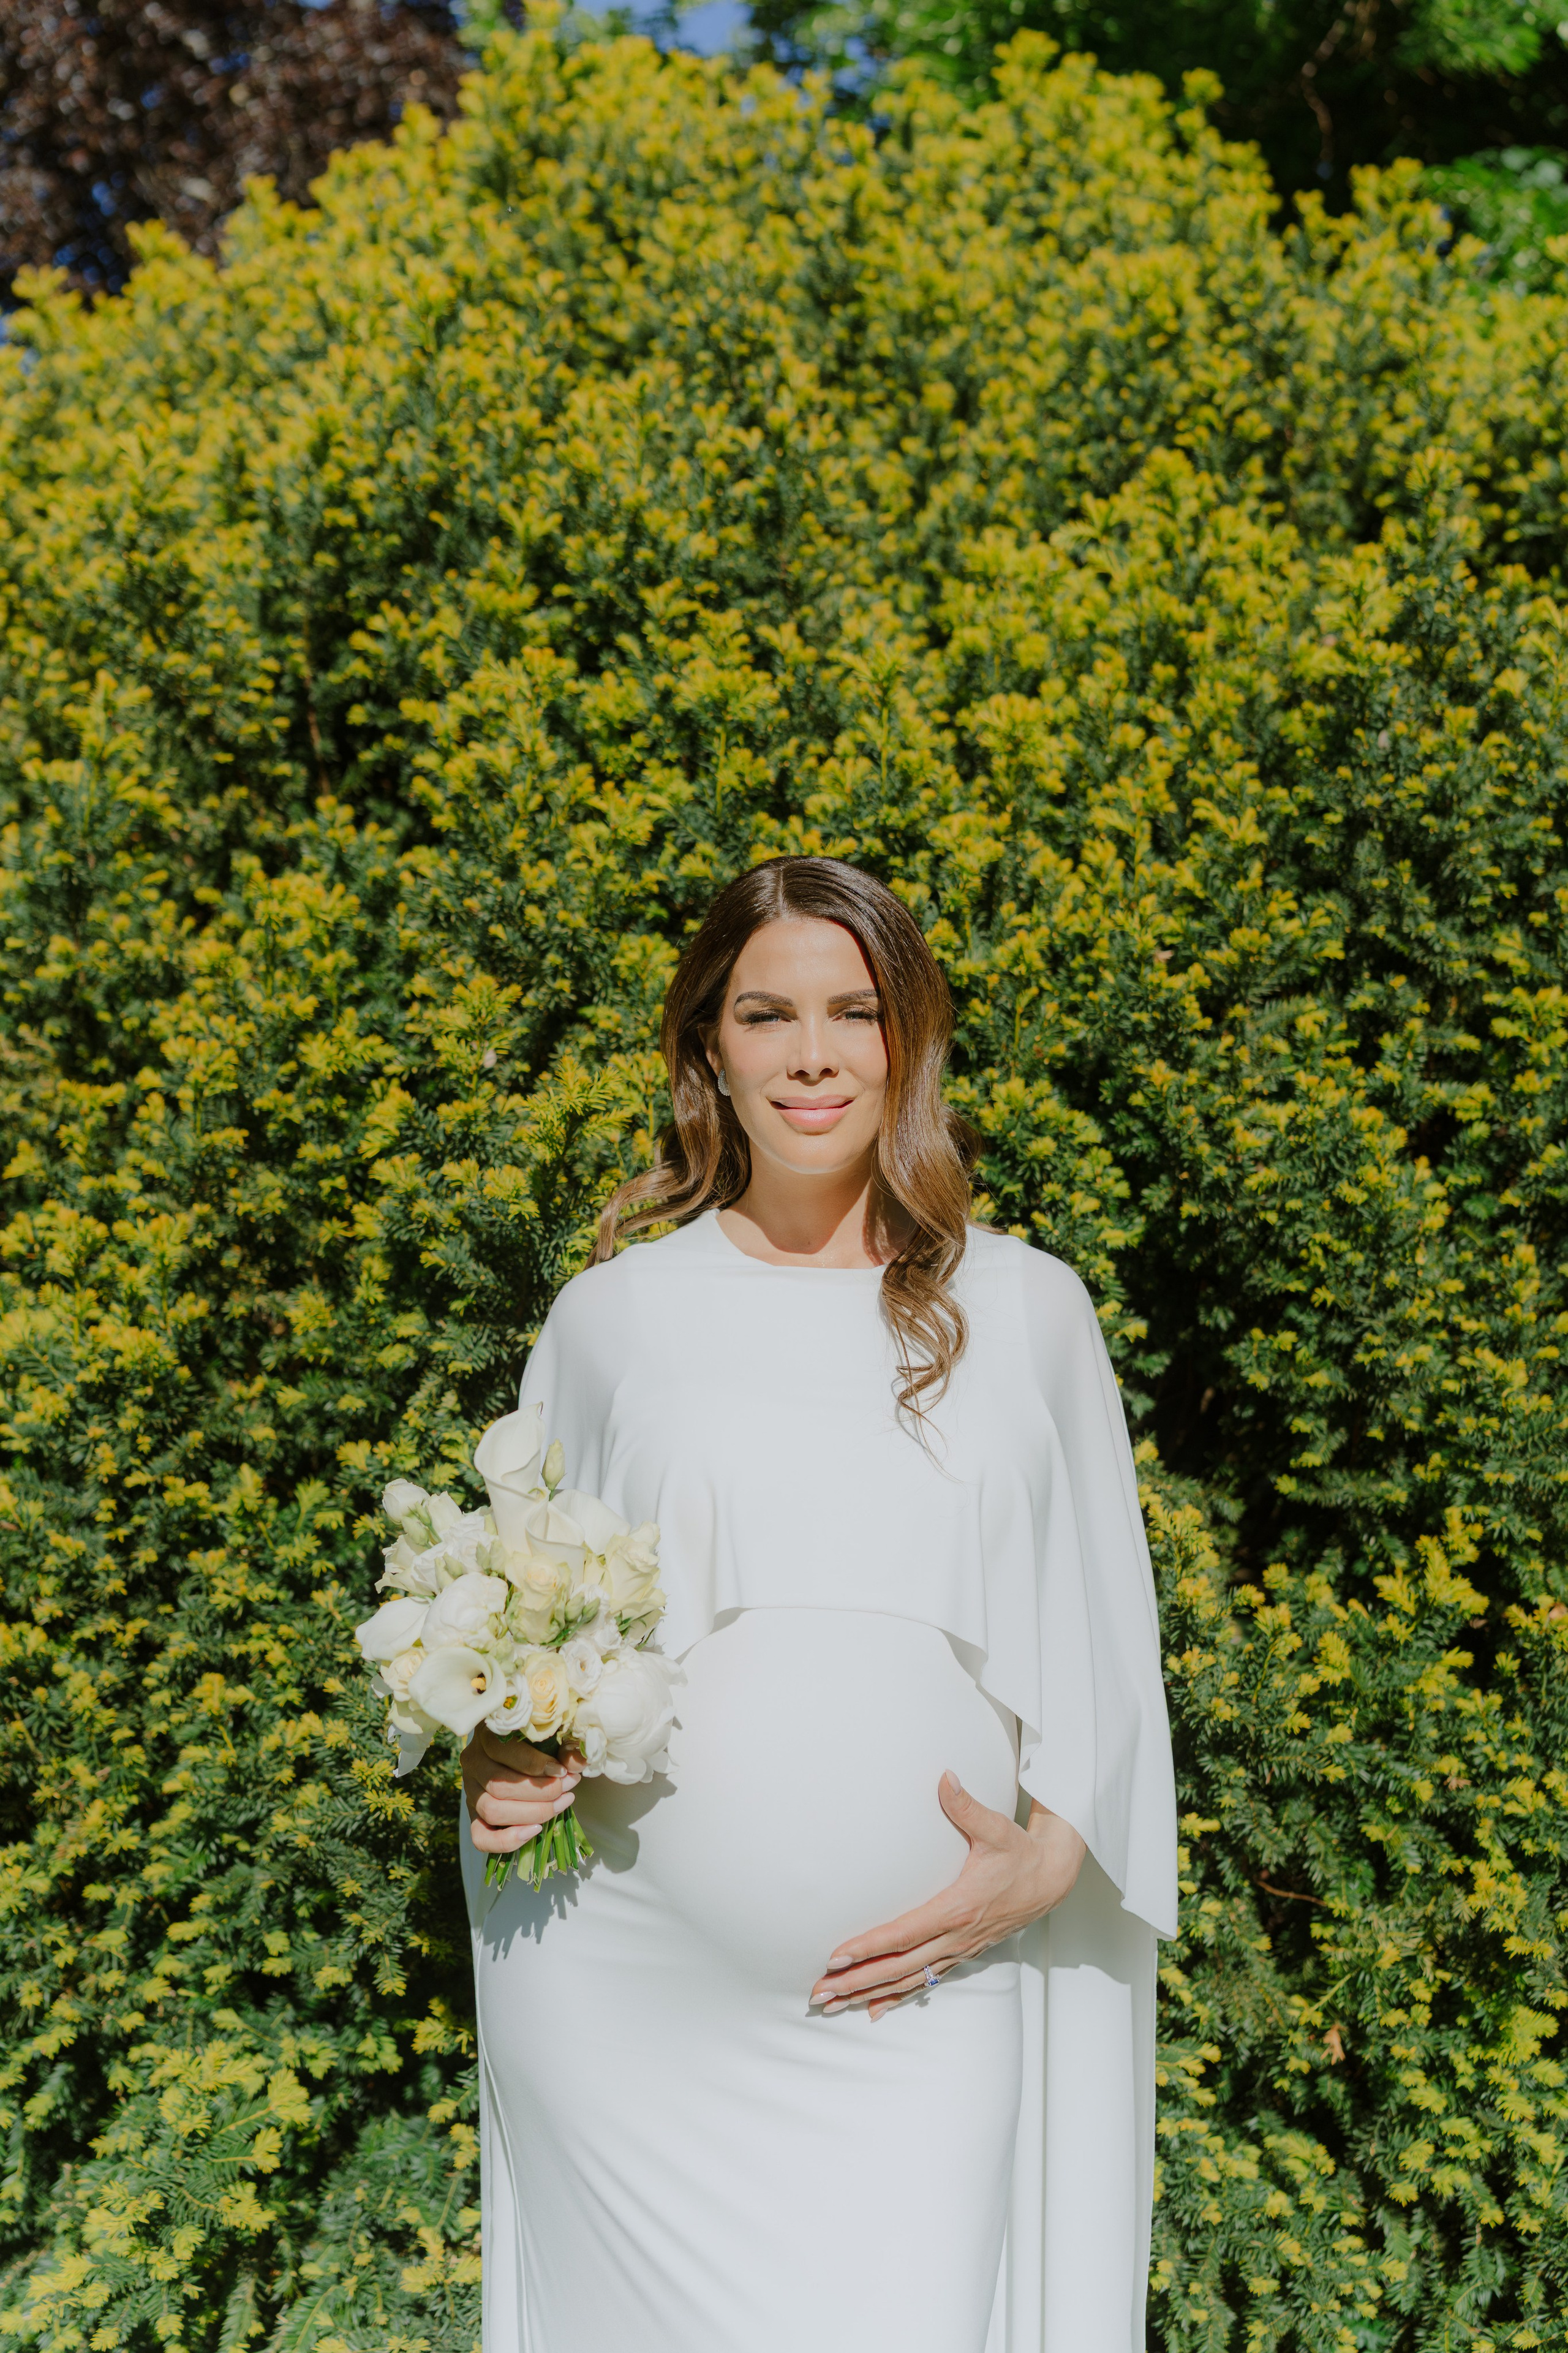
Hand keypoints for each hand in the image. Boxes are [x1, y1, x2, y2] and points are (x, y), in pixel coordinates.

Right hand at [462, 1723, 581, 1857]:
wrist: (520, 1754)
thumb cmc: (536, 1740)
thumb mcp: (548, 1735)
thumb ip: (563, 1746)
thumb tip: (578, 1762)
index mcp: (486, 1735)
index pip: (501, 1750)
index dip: (534, 1764)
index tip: (562, 1771)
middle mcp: (473, 1763)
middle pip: (499, 1786)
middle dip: (541, 1791)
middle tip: (568, 1787)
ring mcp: (470, 1792)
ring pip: (492, 1810)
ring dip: (532, 1812)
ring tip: (561, 1804)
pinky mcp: (474, 1817)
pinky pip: (481, 1838)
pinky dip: (508, 1840)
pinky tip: (535, 1830)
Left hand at [809, 1774, 1086, 2020]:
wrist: (1051, 1879)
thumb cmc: (1019, 1853)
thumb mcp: (996, 1828)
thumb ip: (966, 1806)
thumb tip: (945, 1777)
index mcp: (958, 1907)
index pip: (904, 1933)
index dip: (869, 1946)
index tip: (837, 1957)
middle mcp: (956, 1936)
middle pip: (899, 1966)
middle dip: (858, 1982)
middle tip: (820, 1993)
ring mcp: (960, 1949)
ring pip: (909, 1979)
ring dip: (871, 1994)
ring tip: (835, 2005)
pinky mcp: (963, 1952)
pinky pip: (927, 1981)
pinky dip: (900, 1997)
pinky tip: (876, 2010)